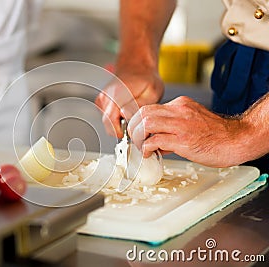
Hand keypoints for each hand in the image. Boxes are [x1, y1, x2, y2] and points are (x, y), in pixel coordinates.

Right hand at [95, 68, 163, 137]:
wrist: (137, 66)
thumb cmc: (146, 78)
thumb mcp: (152, 92)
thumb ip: (140, 106)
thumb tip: (127, 117)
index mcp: (116, 93)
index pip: (110, 122)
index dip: (122, 132)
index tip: (133, 132)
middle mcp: (105, 97)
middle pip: (108, 125)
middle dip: (122, 128)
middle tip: (136, 122)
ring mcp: (101, 99)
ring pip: (108, 123)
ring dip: (120, 123)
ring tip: (132, 112)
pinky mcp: (101, 102)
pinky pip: (108, 118)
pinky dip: (117, 118)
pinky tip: (126, 110)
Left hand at [128, 96, 253, 167]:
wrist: (238, 140)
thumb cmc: (218, 135)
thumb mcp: (193, 122)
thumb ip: (173, 128)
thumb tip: (157, 141)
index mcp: (181, 105)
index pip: (150, 108)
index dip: (139, 121)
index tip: (137, 132)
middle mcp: (179, 111)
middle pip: (143, 112)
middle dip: (134, 127)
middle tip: (135, 139)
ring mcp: (181, 124)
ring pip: (146, 123)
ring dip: (139, 137)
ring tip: (142, 147)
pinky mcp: (183, 140)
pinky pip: (156, 140)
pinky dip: (147, 147)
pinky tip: (150, 153)